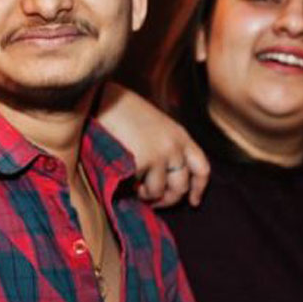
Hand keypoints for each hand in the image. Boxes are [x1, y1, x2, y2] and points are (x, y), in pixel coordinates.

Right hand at [96, 84, 209, 207]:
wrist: (100, 99)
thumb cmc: (120, 111)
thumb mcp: (152, 125)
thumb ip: (163, 147)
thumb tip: (162, 178)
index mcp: (179, 136)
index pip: (201, 168)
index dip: (198, 188)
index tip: (193, 201)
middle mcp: (174, 147)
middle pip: (181, 187)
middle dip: (167, 199)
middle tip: (152, 202)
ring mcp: (160, 155)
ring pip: (158, 192)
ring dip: (145, 195)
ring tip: (131, 186)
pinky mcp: (142, 162)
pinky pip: (138, 189)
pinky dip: (130, 189)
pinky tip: (121, 179)